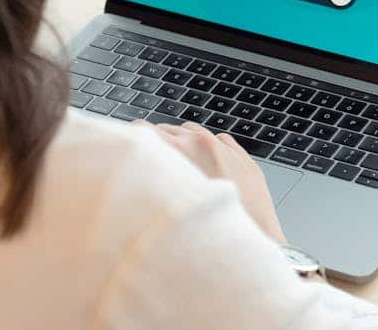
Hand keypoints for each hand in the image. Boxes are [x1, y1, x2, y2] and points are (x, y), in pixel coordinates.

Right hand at [138, 120, 286, 243]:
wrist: (247, 249)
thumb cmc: (203, 234)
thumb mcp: (163, 204)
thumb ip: (149, 178)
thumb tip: (133, 171)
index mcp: (178, 150)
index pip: (142, 129)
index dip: (133, 141)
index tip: (130, 150)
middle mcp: (202, 142)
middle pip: (167, 129)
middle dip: (158, 144)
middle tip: (154, 166)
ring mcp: (226, 148)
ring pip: (192, 131)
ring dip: (184, 144)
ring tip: (180, 169)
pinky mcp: (244, 157)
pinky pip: (220, 142)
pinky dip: (211, 150)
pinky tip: (207, 170)